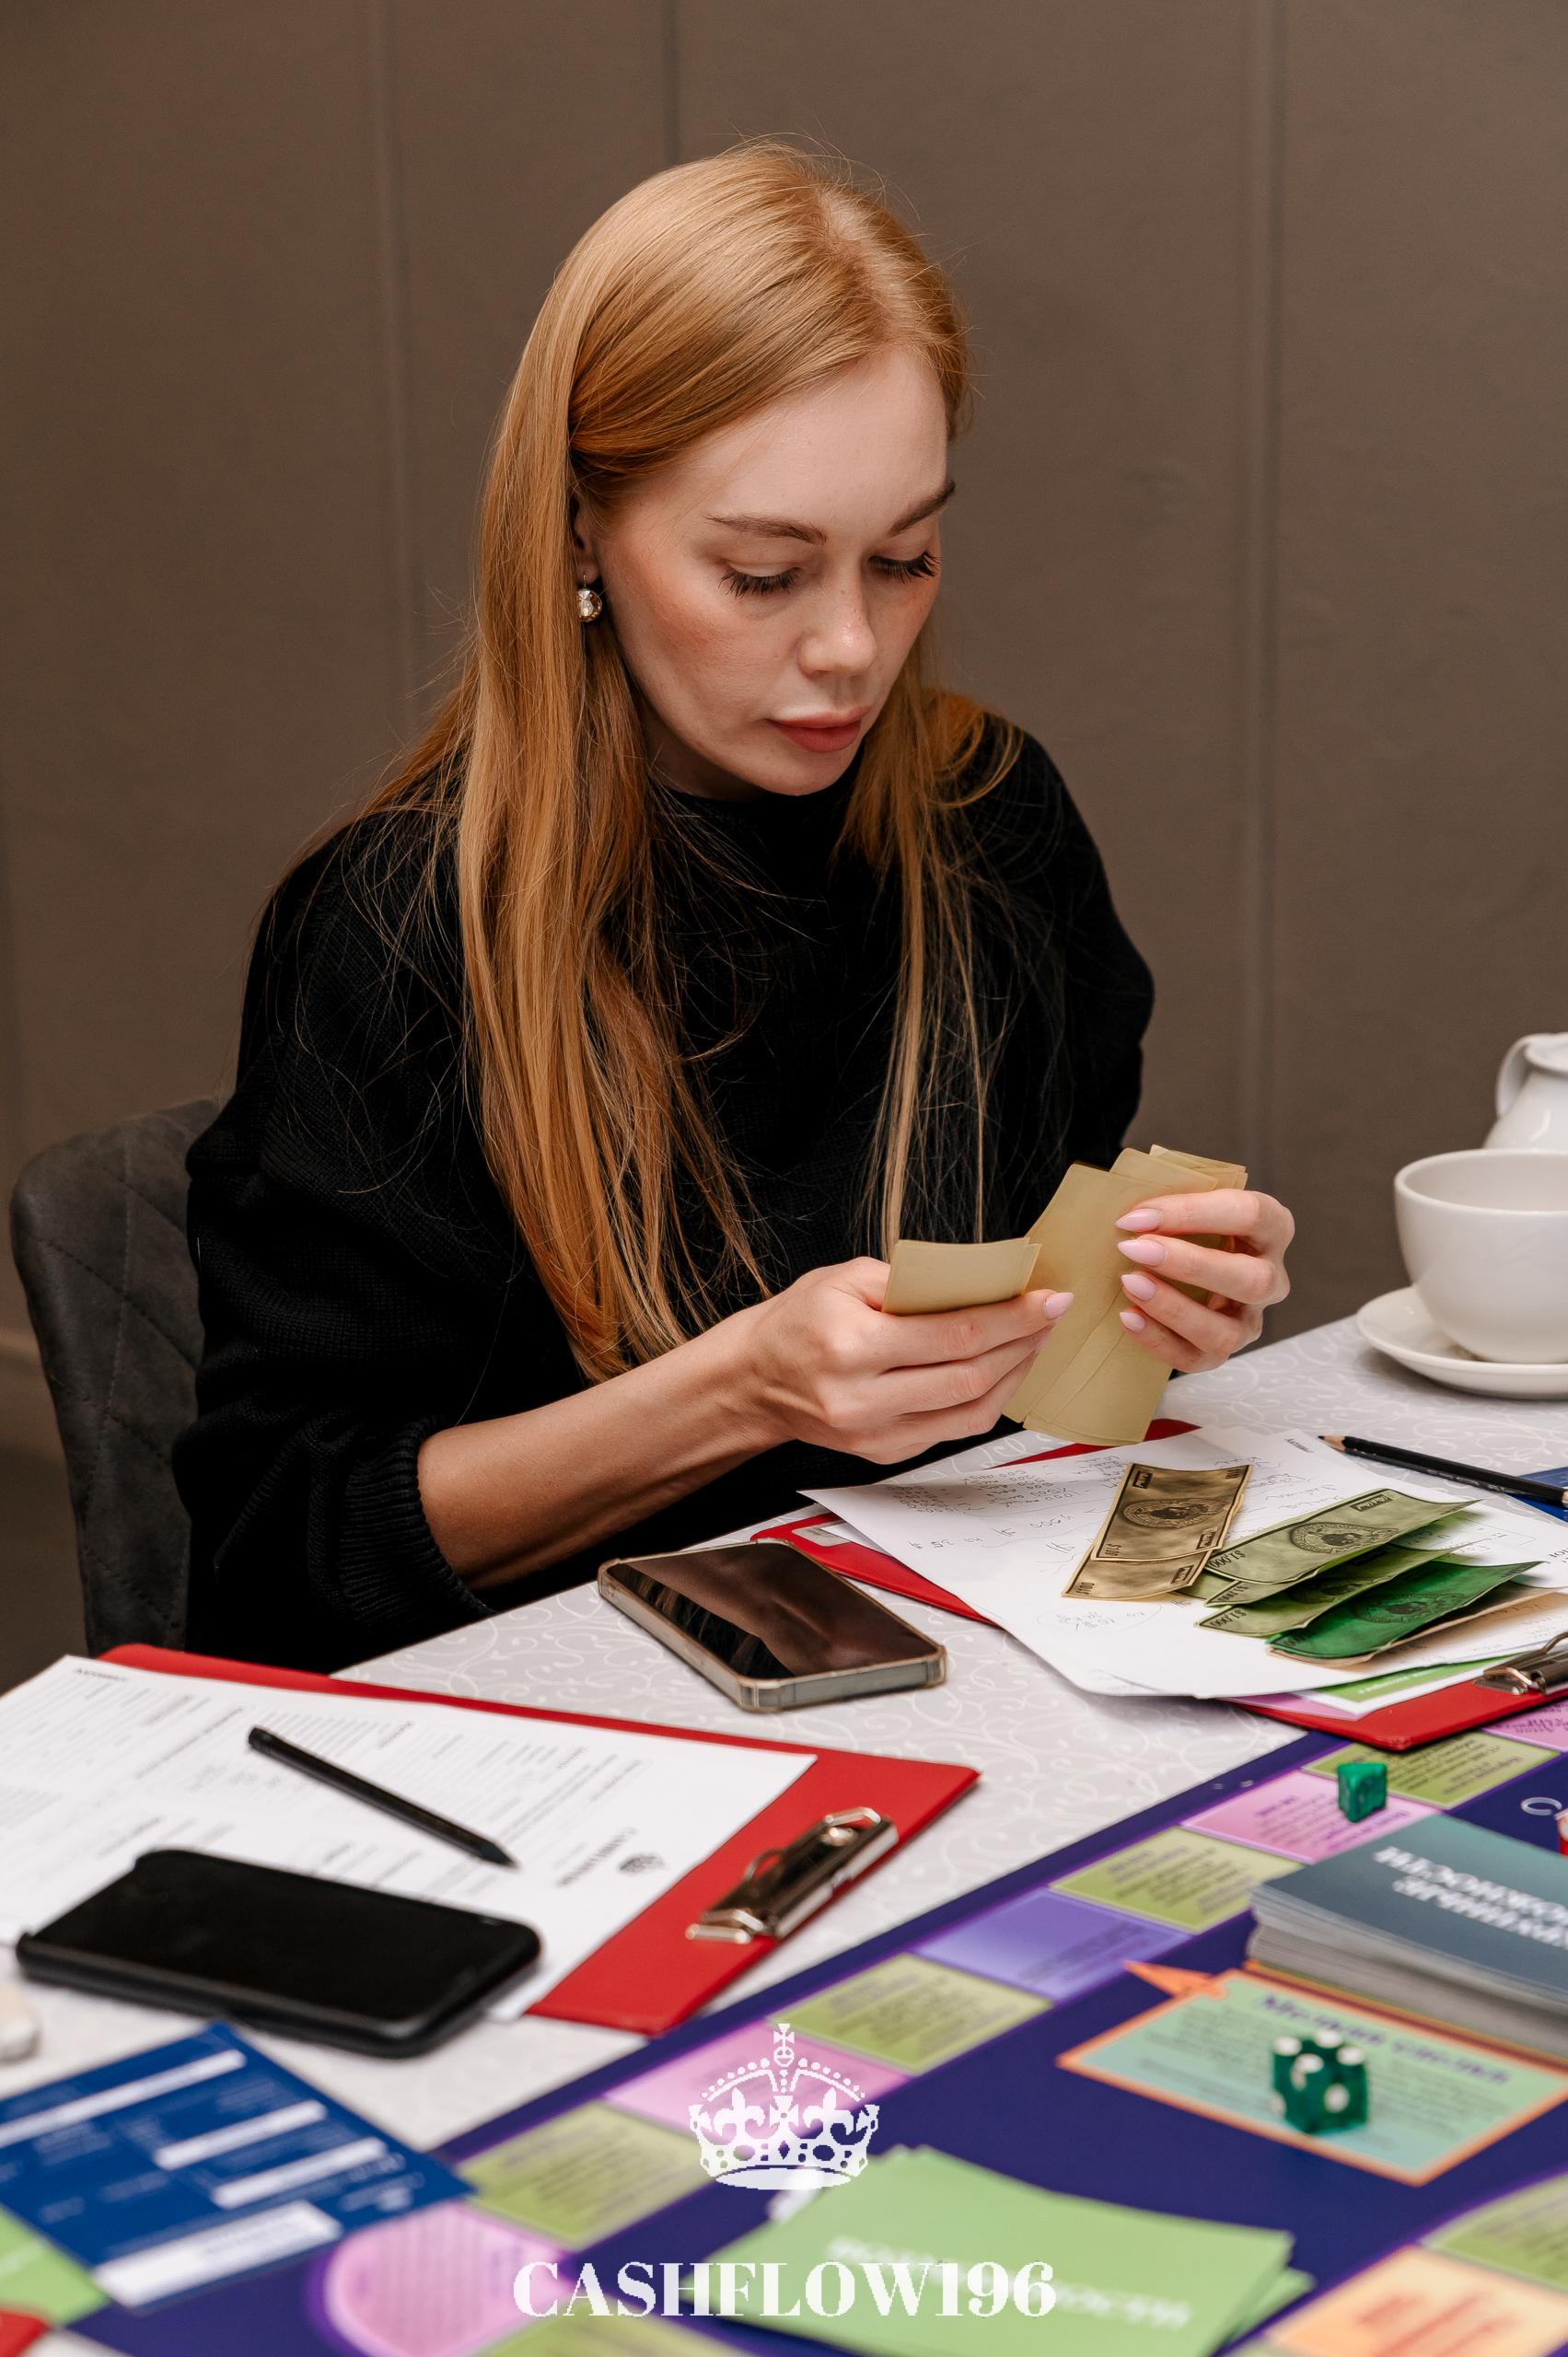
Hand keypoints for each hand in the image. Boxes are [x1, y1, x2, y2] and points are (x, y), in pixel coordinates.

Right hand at [738, 1258, 1073, 1464]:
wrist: (753, 1380)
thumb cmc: (799, 1321)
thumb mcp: (845, 1278)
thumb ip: (913, 1282)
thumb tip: (981, 1285)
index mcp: (852, 1346)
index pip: (954, 1335)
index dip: (1011, 1318)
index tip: (1048, 1299)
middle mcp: (864, 1398)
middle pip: (969, 1376)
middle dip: (1022, 1343)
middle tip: (1050, 1315)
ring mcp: (875, 1434)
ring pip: (970, 1412)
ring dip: (1013, 1375)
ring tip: (1034, 1342)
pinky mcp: (883, 1453)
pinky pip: (952, 1429)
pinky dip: (987, 1399)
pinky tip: (1001, 1370)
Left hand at [1113, 1188, 1294, 1373]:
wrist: (1178, 1265)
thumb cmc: (1183, 1224)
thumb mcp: (1186, 1204)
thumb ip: (1170, 1203)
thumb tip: (1130, 1215)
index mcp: (1272, 1227)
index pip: (1249, 1214)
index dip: (1193, 1213)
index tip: (1136, 1216)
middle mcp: (1271, 1278)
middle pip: (1251, 1280)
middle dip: (1190, 1265)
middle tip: (1134, 1249)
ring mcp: (1250, 1320)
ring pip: (1228, 1332)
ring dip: (1174, 1309)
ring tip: (1130, 1284)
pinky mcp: (1222, 1350)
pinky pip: (1197, 1357)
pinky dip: (1159, 1340)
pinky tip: (1129, 1316)